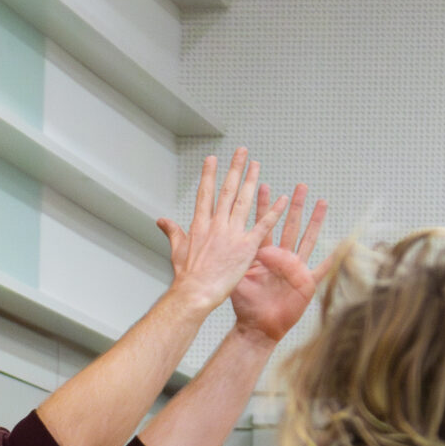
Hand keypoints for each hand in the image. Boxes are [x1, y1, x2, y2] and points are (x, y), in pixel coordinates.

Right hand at [156, 149, 288, 317]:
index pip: (205, 193)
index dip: (209, 174)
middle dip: (235, 169)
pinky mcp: (247, 247)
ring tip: (257, 165)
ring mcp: (232, 234)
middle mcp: (217, 224)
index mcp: (200, 225)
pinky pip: (263, 225)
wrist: (195, 293)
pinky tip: (281, 199)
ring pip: (245, 201)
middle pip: (227, 190)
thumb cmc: (187, 277)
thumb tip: (162, 221)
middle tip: (241, 152)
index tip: (213, 159)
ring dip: (252, 181)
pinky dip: (273, 212)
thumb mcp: (177, 250)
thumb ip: (173, 232)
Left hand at [230, 182, 331, 345]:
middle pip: (290, 226)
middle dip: (295, 206)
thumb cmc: (245, 305)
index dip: (266, 207)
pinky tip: (342, 245)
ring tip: (321, 202)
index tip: (265, 186)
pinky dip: (331, 259)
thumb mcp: (238, 278)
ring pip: (307, 240)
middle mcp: (282, 258)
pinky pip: (321, 270)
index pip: (265, 225)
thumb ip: (239, 260)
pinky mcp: (306, 284)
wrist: (256, 328)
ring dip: (315, 222)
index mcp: (264, 255)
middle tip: (300, 186)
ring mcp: (296, 269)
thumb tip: (234, 240)